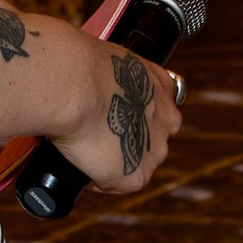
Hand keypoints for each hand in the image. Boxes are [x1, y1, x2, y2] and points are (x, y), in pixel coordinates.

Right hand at [46, 43, 181, 193]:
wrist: (76, 85)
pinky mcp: (137, 175)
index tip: (110, 112)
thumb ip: (106, 74)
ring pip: (135, 160)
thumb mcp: (102, 58)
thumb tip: (84, 84)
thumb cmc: (78, 66)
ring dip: (113, 158)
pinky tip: (80, 162)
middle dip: (126, 137)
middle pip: (149, 136)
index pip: (153, 104)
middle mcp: (166, 117)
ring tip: (83, 147)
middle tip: (95, 132)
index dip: (130, 111)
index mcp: (160, 84)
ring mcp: (154, 148)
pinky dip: (96, 178)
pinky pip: (115, 184)